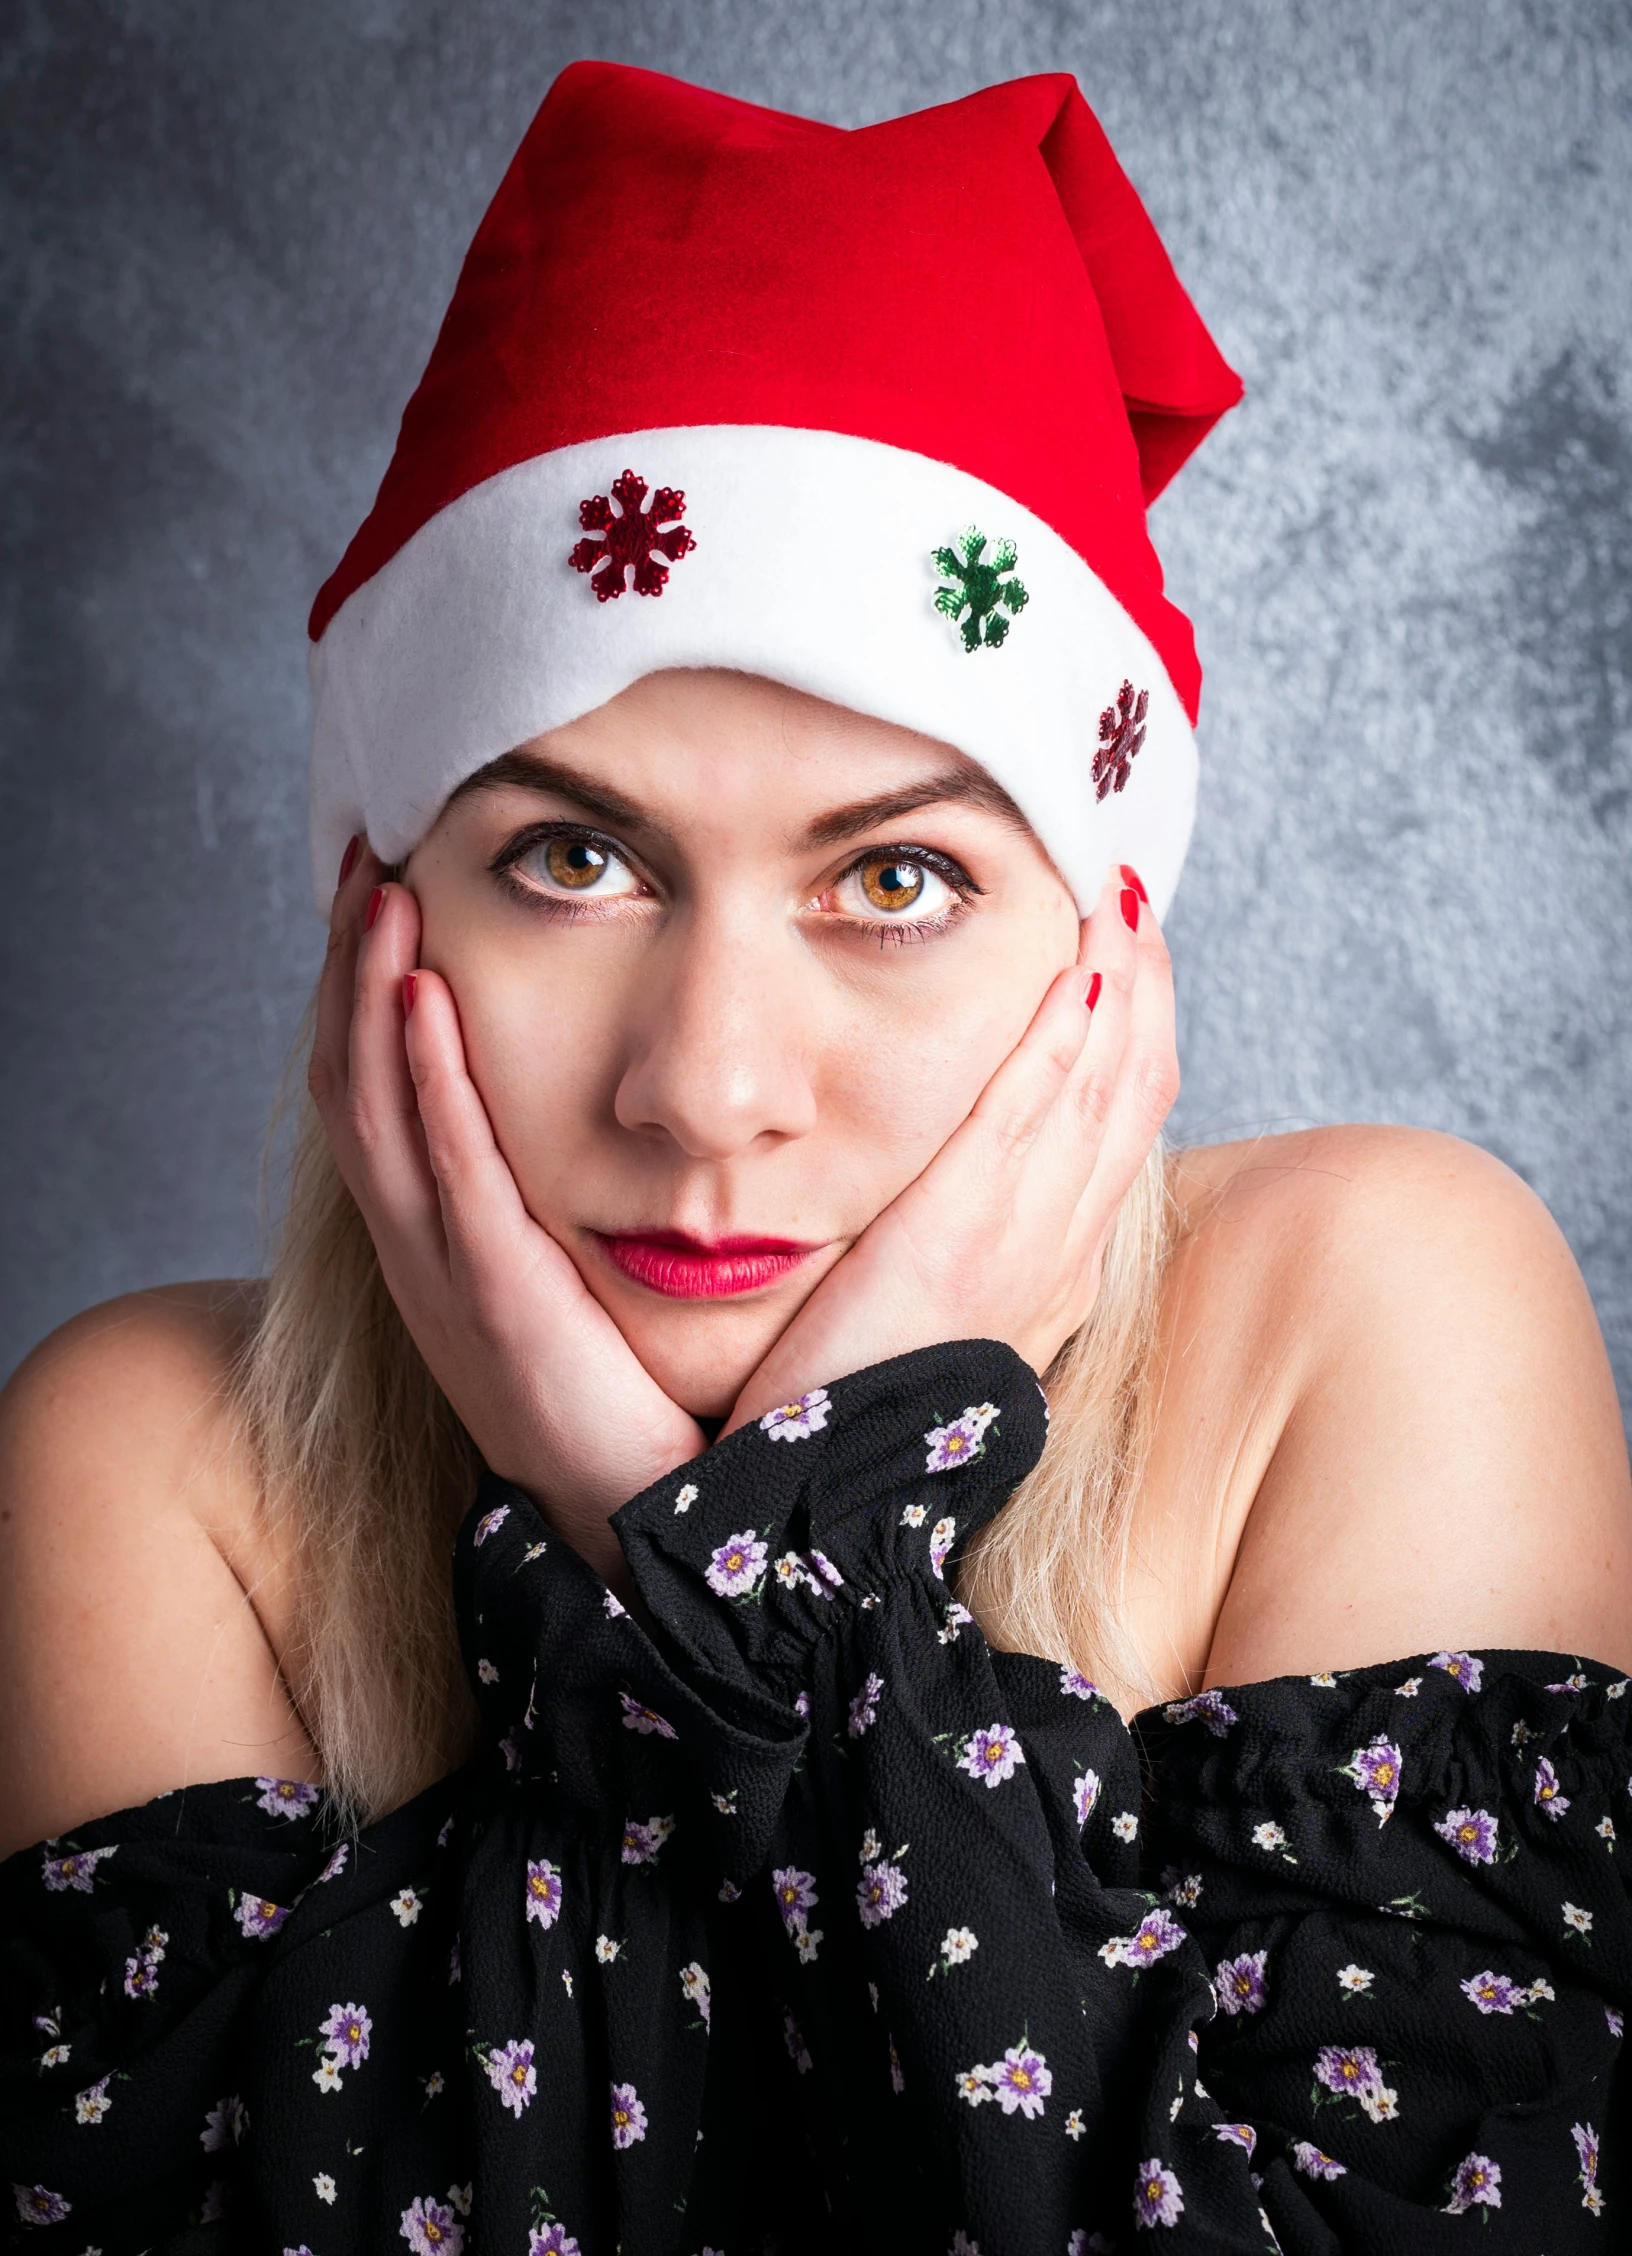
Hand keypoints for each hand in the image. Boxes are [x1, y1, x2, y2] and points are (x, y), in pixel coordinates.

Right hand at [307, 846, 703, 1587]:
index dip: (367, 993)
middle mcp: (425, 1250)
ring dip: (368, 999)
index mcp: (446, 1238)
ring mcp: (445, 1277)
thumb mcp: (583, 1268)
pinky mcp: (492, 1301)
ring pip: (374, 1113)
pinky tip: (421, 1003)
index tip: (388, 893)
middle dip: (351, 969)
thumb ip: (576, 1184)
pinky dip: (425, 1086)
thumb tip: (623, 1087)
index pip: (380, 1094)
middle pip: (354, 1083)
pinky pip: (443, 1176)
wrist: (648, 1516)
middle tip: (366, 862)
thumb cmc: (633, 1387)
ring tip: (382, 897)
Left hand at [724, 867, 1177, 1428]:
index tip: (1116, 952)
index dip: (1128, 1037)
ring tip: (1116, 894)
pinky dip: (1070, 1035)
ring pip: (1105, 1091)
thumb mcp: (906, 1325)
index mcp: (1043, 1278)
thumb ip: (928, 1252)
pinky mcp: (967, 1250)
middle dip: (1142, 987)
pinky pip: (1039, 1118)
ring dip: (1123, 988)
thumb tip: (924, 1186)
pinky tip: (1085, 961)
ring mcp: (1026, 1255)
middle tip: (1127, 891)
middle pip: (1129, 1095)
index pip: (1109, 1133)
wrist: (809, 1521)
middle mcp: (1055, 1260)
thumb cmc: (832, 1422)